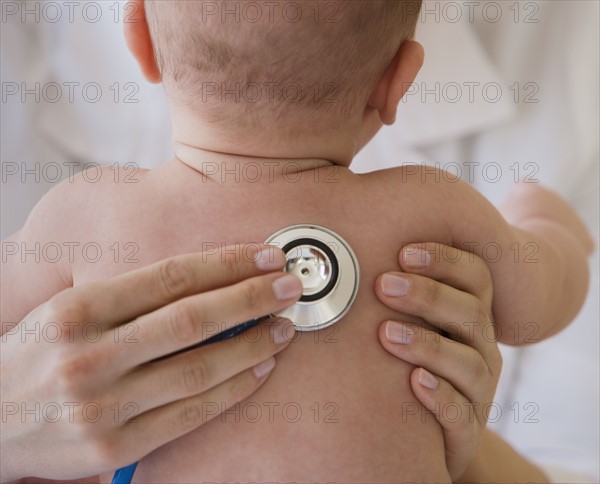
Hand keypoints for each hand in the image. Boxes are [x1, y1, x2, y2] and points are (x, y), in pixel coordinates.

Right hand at [1, 244, 300, 480]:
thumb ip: (128, 294)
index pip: (169, 277)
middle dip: (250, 298)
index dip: (226, 263)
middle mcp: (87, 356)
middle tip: (290, 285)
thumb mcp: (67, 309)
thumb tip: (207, 275)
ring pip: (197, 369)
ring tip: (284, 327)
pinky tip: (261, 370)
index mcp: (76, 310)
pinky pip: (190, 415)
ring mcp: (101, 406)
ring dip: (252, 345)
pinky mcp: (114, 447)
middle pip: (190, 319)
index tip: (265, 255)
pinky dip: (233, 390)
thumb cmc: (37, 354)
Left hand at [375, 243, 501, 479]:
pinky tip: (414, 381)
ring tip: (386, 333)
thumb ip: (394, 292)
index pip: (475, 277)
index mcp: (471, 316)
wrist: (423, 432)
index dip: (445, 260)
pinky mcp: (465, 430)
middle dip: (428, 294)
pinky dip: (439, 394)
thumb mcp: (409, 324)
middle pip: (471, 312)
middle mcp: (481, 349)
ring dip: (426, 343)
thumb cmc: (405, 364)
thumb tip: (347, 250)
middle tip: (383, 284)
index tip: (404, 252)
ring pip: (468, 362)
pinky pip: (460, 413)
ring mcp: (478, 391)